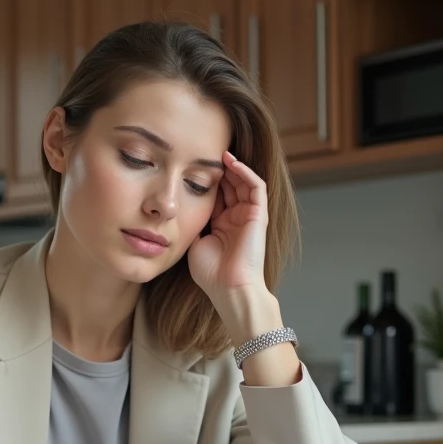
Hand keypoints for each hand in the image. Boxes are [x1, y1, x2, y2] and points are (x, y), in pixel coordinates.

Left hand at [187, 151, 268, 298]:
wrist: (229, 288)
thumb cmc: (211, 273)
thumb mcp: (195, 242)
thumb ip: (193, 224)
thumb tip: (183, 207)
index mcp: (222, 226)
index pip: (217, 196)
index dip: (207, 182)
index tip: (192, 167)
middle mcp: (237, 219)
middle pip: (231, 186)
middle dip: (220, 171)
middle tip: (206, 155)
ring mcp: (249, 216)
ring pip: (244, 183)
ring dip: (234, 167)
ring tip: (220, 154)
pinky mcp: (259, 215)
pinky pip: (256, 186)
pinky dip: (246, 172)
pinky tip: (232, 162)